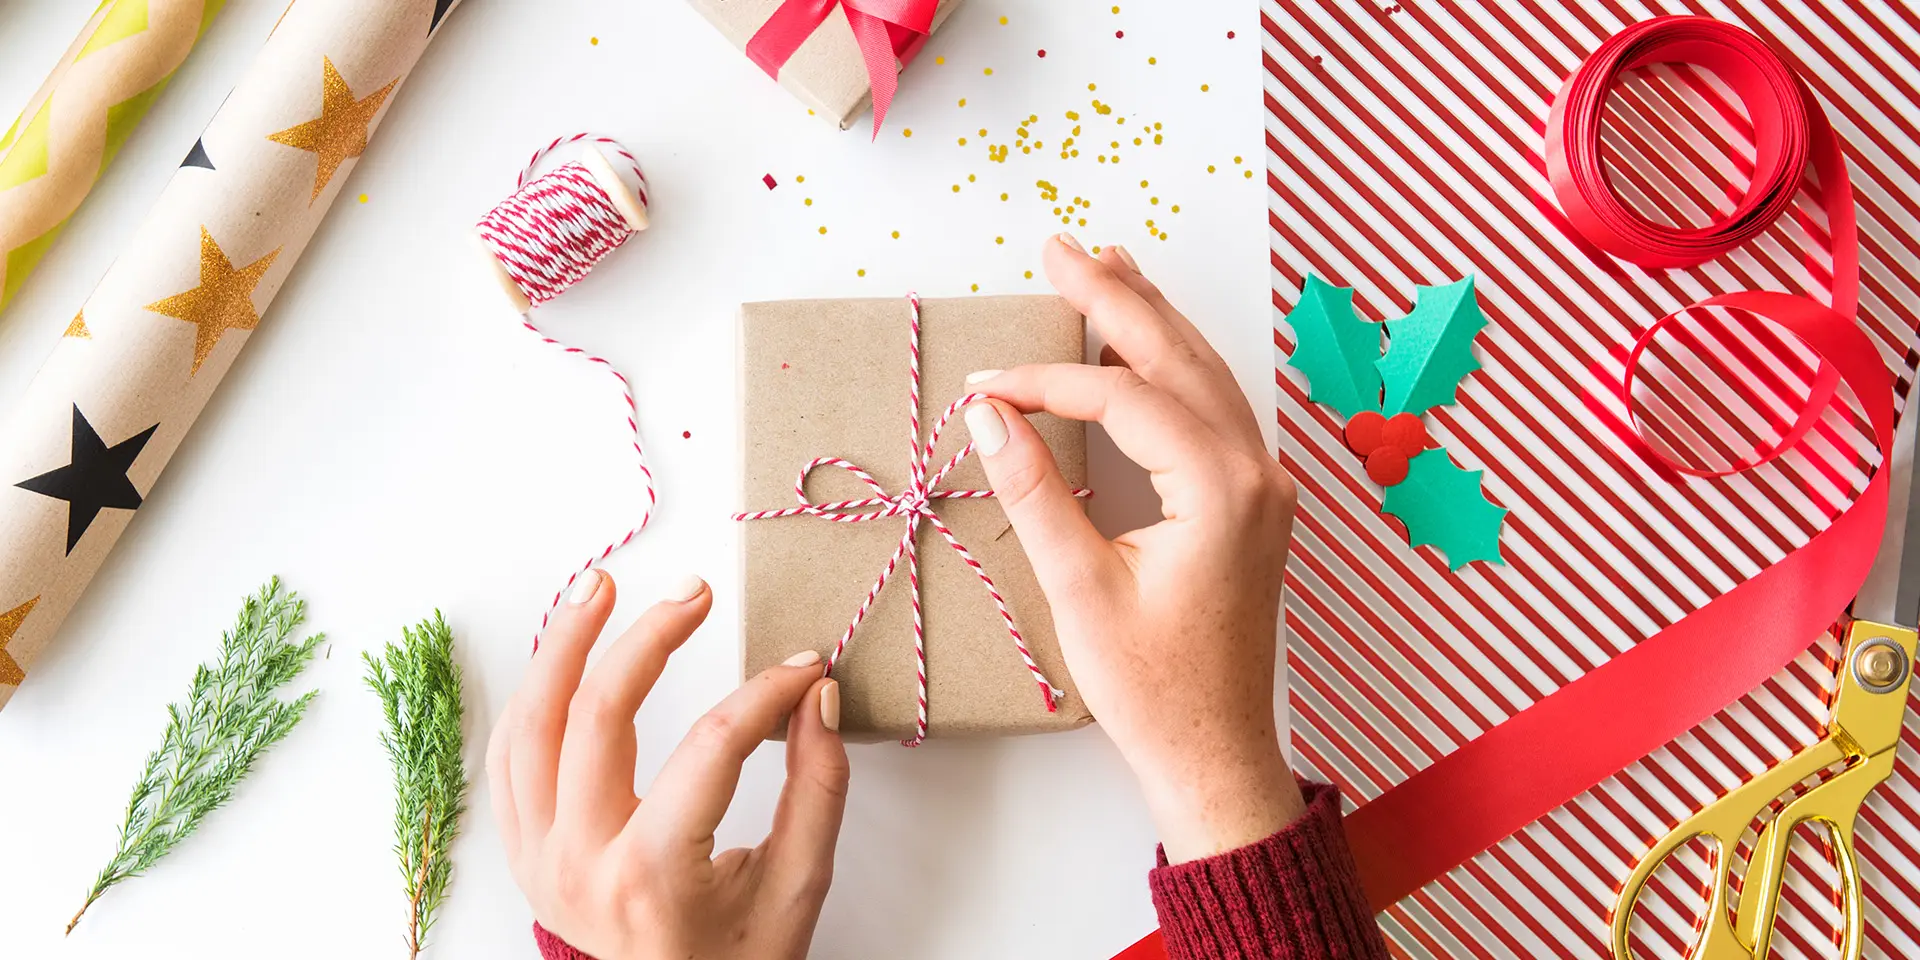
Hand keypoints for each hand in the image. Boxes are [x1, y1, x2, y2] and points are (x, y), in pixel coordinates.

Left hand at [488, 570, 847, 959]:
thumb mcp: (798, 886)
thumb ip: (817, 787)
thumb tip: (814, 693)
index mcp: (654, 878)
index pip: (712, 748)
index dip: (765, 692)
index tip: (802, 665)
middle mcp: (581, 865)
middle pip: (598, 716)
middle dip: (650, 637)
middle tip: (694, 592)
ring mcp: (539, 859)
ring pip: (530, 725)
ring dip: (562, 646)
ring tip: (599, 587)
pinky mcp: (523, 853)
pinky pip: (508, 756)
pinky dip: (534, 697)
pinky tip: (566, 656)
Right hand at [962, 234, 1303, 863]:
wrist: (1215, 754)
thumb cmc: (1154, 689)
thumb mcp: (1079, 590)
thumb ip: (1035, 490)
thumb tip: (991, 414)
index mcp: (1221, 489)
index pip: (1124, 398)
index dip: (1047, 380)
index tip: (983, 382)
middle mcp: (1255, 473)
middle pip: (1178, 357)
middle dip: (1116, 298)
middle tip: (1060, 247)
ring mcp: (1263, 486)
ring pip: (1205, 374)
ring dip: (1152, 319)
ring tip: (1104, 266)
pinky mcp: (1253, 503)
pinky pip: (1214, 408)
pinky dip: (1173, 366)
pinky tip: (1148, 342)